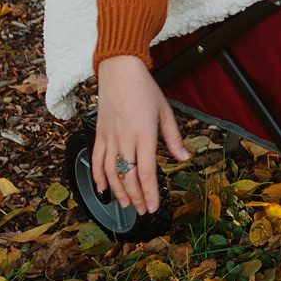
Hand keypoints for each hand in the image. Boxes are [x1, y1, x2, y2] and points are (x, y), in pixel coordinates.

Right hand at [94, 55, 188, 213]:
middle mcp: (124, 138)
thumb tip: (185, 157)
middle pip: (129, 176)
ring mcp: (109, 137)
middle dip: (137, 197)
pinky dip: (98, 176)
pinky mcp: (99, 134)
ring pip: (111, 172)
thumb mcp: (165, 111)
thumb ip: (174, 137)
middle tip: (144, 210)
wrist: (119, 70)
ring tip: (127, 204)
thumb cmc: (144, 88)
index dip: (151, 192)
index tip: (155, 206)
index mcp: (144, 134)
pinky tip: (103, 188)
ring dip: (119, 191)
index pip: (147, 171)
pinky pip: (96, 160)